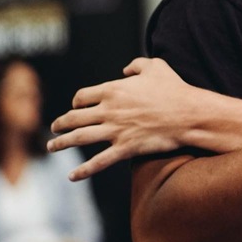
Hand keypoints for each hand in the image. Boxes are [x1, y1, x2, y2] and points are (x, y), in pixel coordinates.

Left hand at [49, 58, 190, 180]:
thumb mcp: (157, 66)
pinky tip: (71, 176)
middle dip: (61, 123)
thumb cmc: (175, 89)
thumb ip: (137, 65)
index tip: (75, 106)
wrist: (189, 114)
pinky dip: (83, 170)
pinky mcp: (125, 148)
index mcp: (113, 90)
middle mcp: (109, 110)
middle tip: (54, 128)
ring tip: (51, 147)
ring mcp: (115, 130)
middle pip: (74, 117)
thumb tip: (126, 69)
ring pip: (79, 138)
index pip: (82, 96)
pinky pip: (98, 161)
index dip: (76, 101)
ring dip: (61, 143)